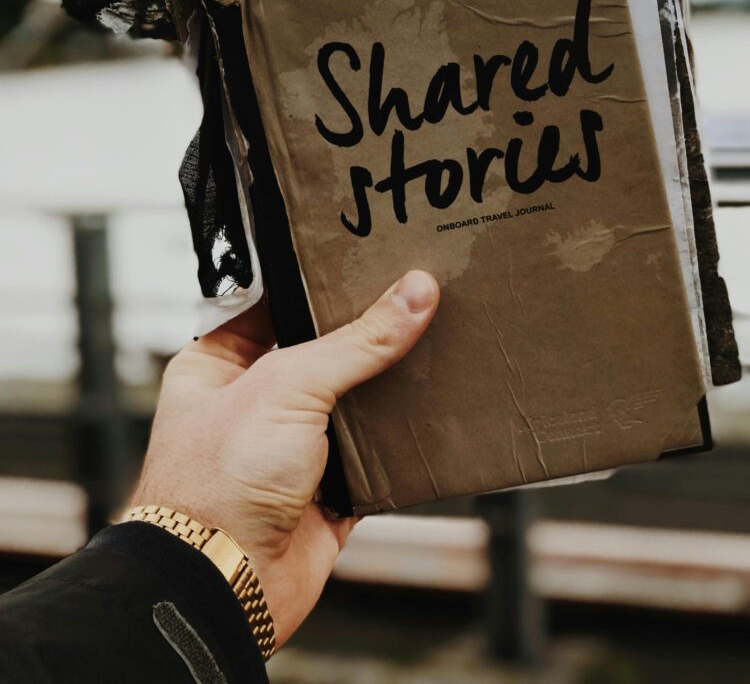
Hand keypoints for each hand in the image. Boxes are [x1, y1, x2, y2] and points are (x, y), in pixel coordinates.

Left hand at [131, 269, 438, 648]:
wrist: (224, 588)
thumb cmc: (216, 484)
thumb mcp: (287, 387)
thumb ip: (356, 341)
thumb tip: (413, 293)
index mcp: (218, 366)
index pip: (272, 307)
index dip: (316, 284)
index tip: (364, 260)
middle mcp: (253, 405)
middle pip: (319, 354)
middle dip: (362, 334)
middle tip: (412, 294)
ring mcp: (290, 450)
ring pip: (351, 404)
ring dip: (386, 387)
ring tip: (434, 340)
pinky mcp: (326, 493)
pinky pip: (375, 458)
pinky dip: (400, 443)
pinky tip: (431, 411)